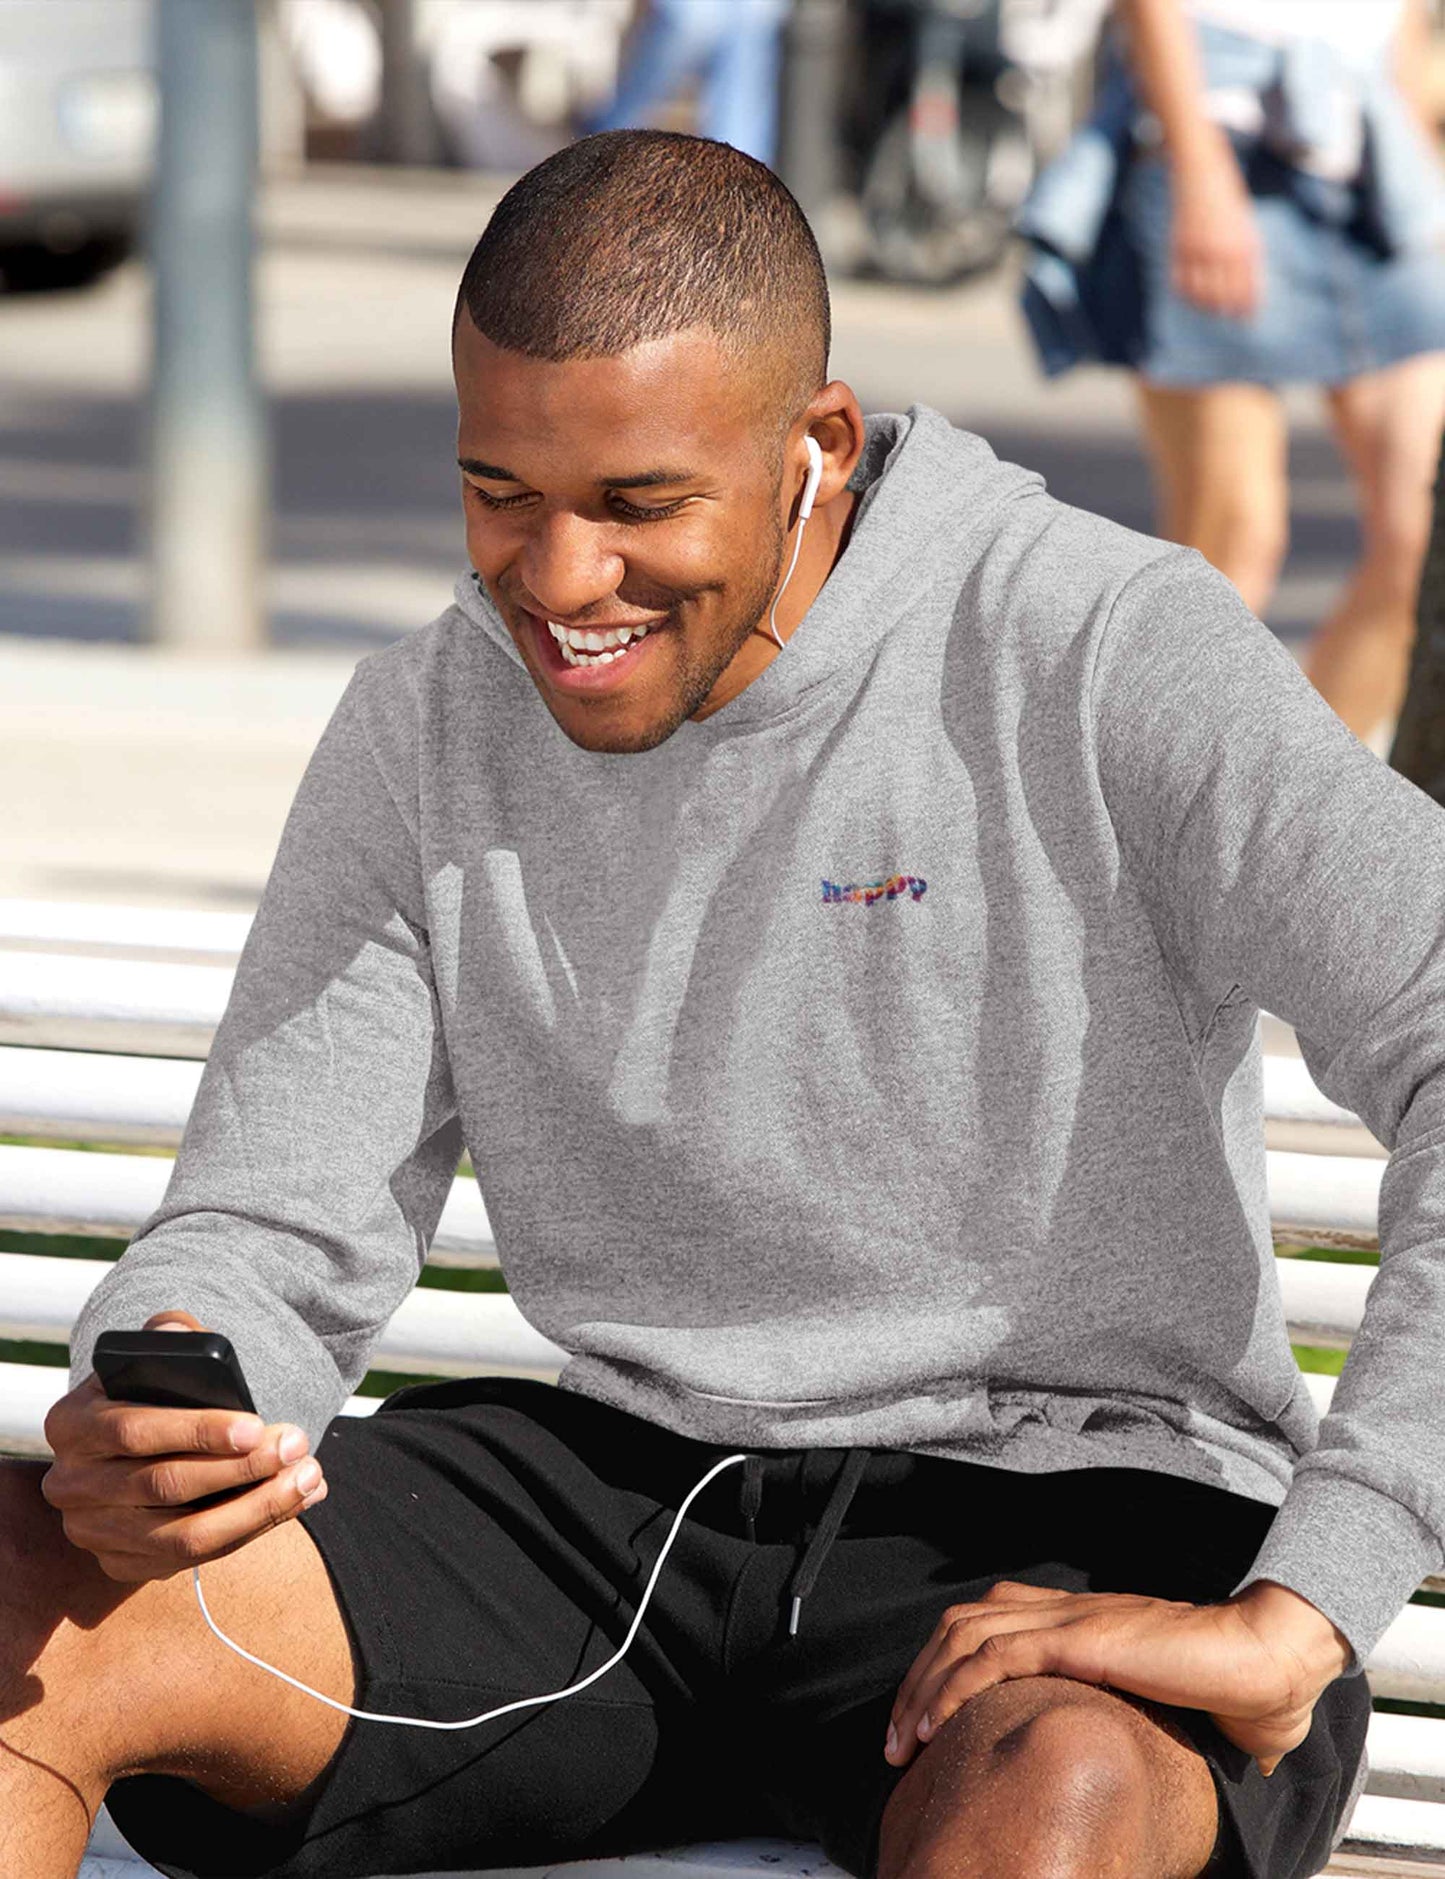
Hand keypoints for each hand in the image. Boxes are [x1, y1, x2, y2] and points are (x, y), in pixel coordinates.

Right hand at [42, 1311, 328, 1581]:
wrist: (139, 1441)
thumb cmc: (155, 1389)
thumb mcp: (154, 1355)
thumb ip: (169, 1334)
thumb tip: (181, 1333)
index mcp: (71, 1422)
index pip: (132, 1430)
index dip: (198, 1430)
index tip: (256, 1426)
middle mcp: (71, 1483)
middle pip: (164, 1485)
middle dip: (241, 1468)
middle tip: (298, 1447)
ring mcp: (92, 1531)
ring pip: (183, 1535)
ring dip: (256, 1509)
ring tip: (308, 1478)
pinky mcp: (120, 1563)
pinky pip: (192, 1559)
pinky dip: (248, 1532)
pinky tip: (291, 1502)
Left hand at [885, 1579, 1349, 1776]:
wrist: (1261, 1662)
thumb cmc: (1224, 1689)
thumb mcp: (1152, 1701)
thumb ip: (1123, 1717)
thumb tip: (1130, 1774)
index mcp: (1075, 1619)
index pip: (983, 1624)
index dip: (943, 1667)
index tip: (923, 1722)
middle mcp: (1061, 1610)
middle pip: (958, 1626)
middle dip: (917, 1680)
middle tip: (896, 1739)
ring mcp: (1067, 1619)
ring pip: (963, 1636)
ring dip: (923, 1688)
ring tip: (903, 1741)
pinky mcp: (1076, 1639)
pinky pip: (992, 1656)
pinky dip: (953, 1688)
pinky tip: (935, 1725)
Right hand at [1169, 148, 1262, 318]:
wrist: (1202, 173)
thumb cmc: (1228, 202)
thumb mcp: (1245, 226)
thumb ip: (1247, 257)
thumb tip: (1248, 291)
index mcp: (1244, 245)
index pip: (1246, 290)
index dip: (1247, 308)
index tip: (1246, 318)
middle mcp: (1222, 251)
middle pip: (1223, 297)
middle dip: (1225, 311)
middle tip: (1225, 315)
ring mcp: (1198, 250)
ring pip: (1199, 294)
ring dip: (1204, 305)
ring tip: (1208, 307)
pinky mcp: (1179, 247)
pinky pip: (1180, 283)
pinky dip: (1185, 293)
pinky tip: (1190, 294)